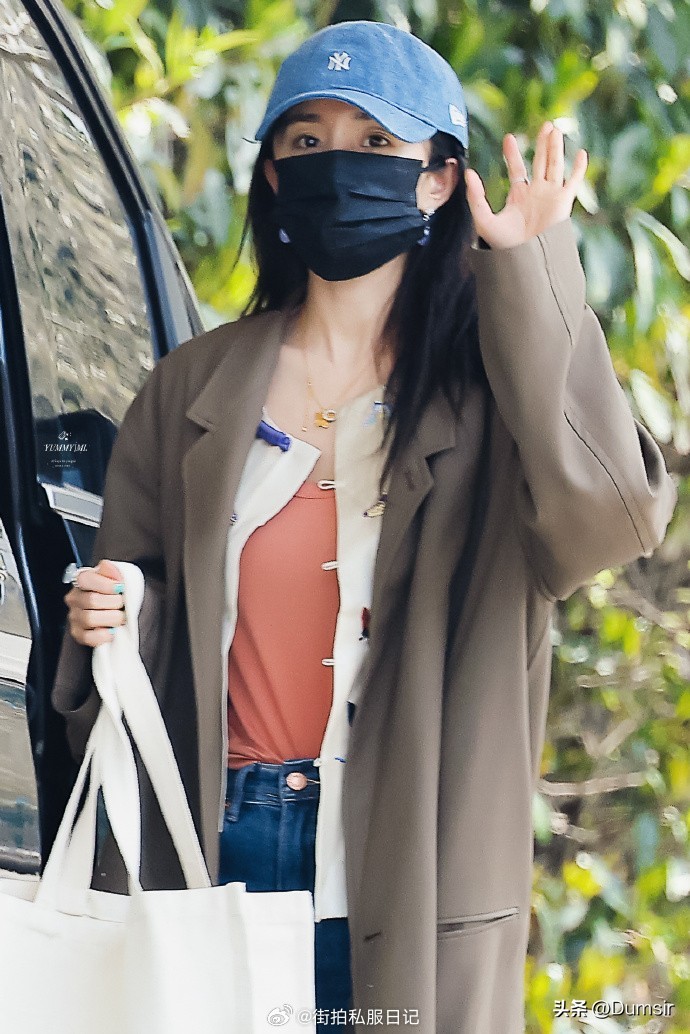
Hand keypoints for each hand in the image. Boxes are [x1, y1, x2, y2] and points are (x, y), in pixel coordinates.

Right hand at [64, 558, 124, 646]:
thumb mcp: (117, 578)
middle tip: (123, 604)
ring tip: (120, 617)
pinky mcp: (78, 634)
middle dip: (113, 603)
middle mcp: (75, 598)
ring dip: (111, 619)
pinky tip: (112, 630)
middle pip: (91, 600)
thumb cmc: (117, 593)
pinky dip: (104, 635)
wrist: (120, 610)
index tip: (120, 588)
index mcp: (82, 580)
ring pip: (90, 619)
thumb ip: (112, 571)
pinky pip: (88, 637)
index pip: (86, 579)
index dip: (106, 584)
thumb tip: (107, 566)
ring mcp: (75, 617)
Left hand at [464, 121, 587, 249]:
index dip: (512, 153)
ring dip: (556, 147)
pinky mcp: (563, 202)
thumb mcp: (483, 219)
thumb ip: (476, 196)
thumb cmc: (503, 245)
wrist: (524, 258)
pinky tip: (580, 153)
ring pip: (555, 165)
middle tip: (545, 124)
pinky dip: (578, 168)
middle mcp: (536, 193)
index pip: (517, 168)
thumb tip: (469, 173)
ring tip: (554, 129)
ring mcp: (550, 196)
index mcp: (518, 196)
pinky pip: (573, 182)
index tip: (508, 138)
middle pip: (541, 161)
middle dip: (542, 143)